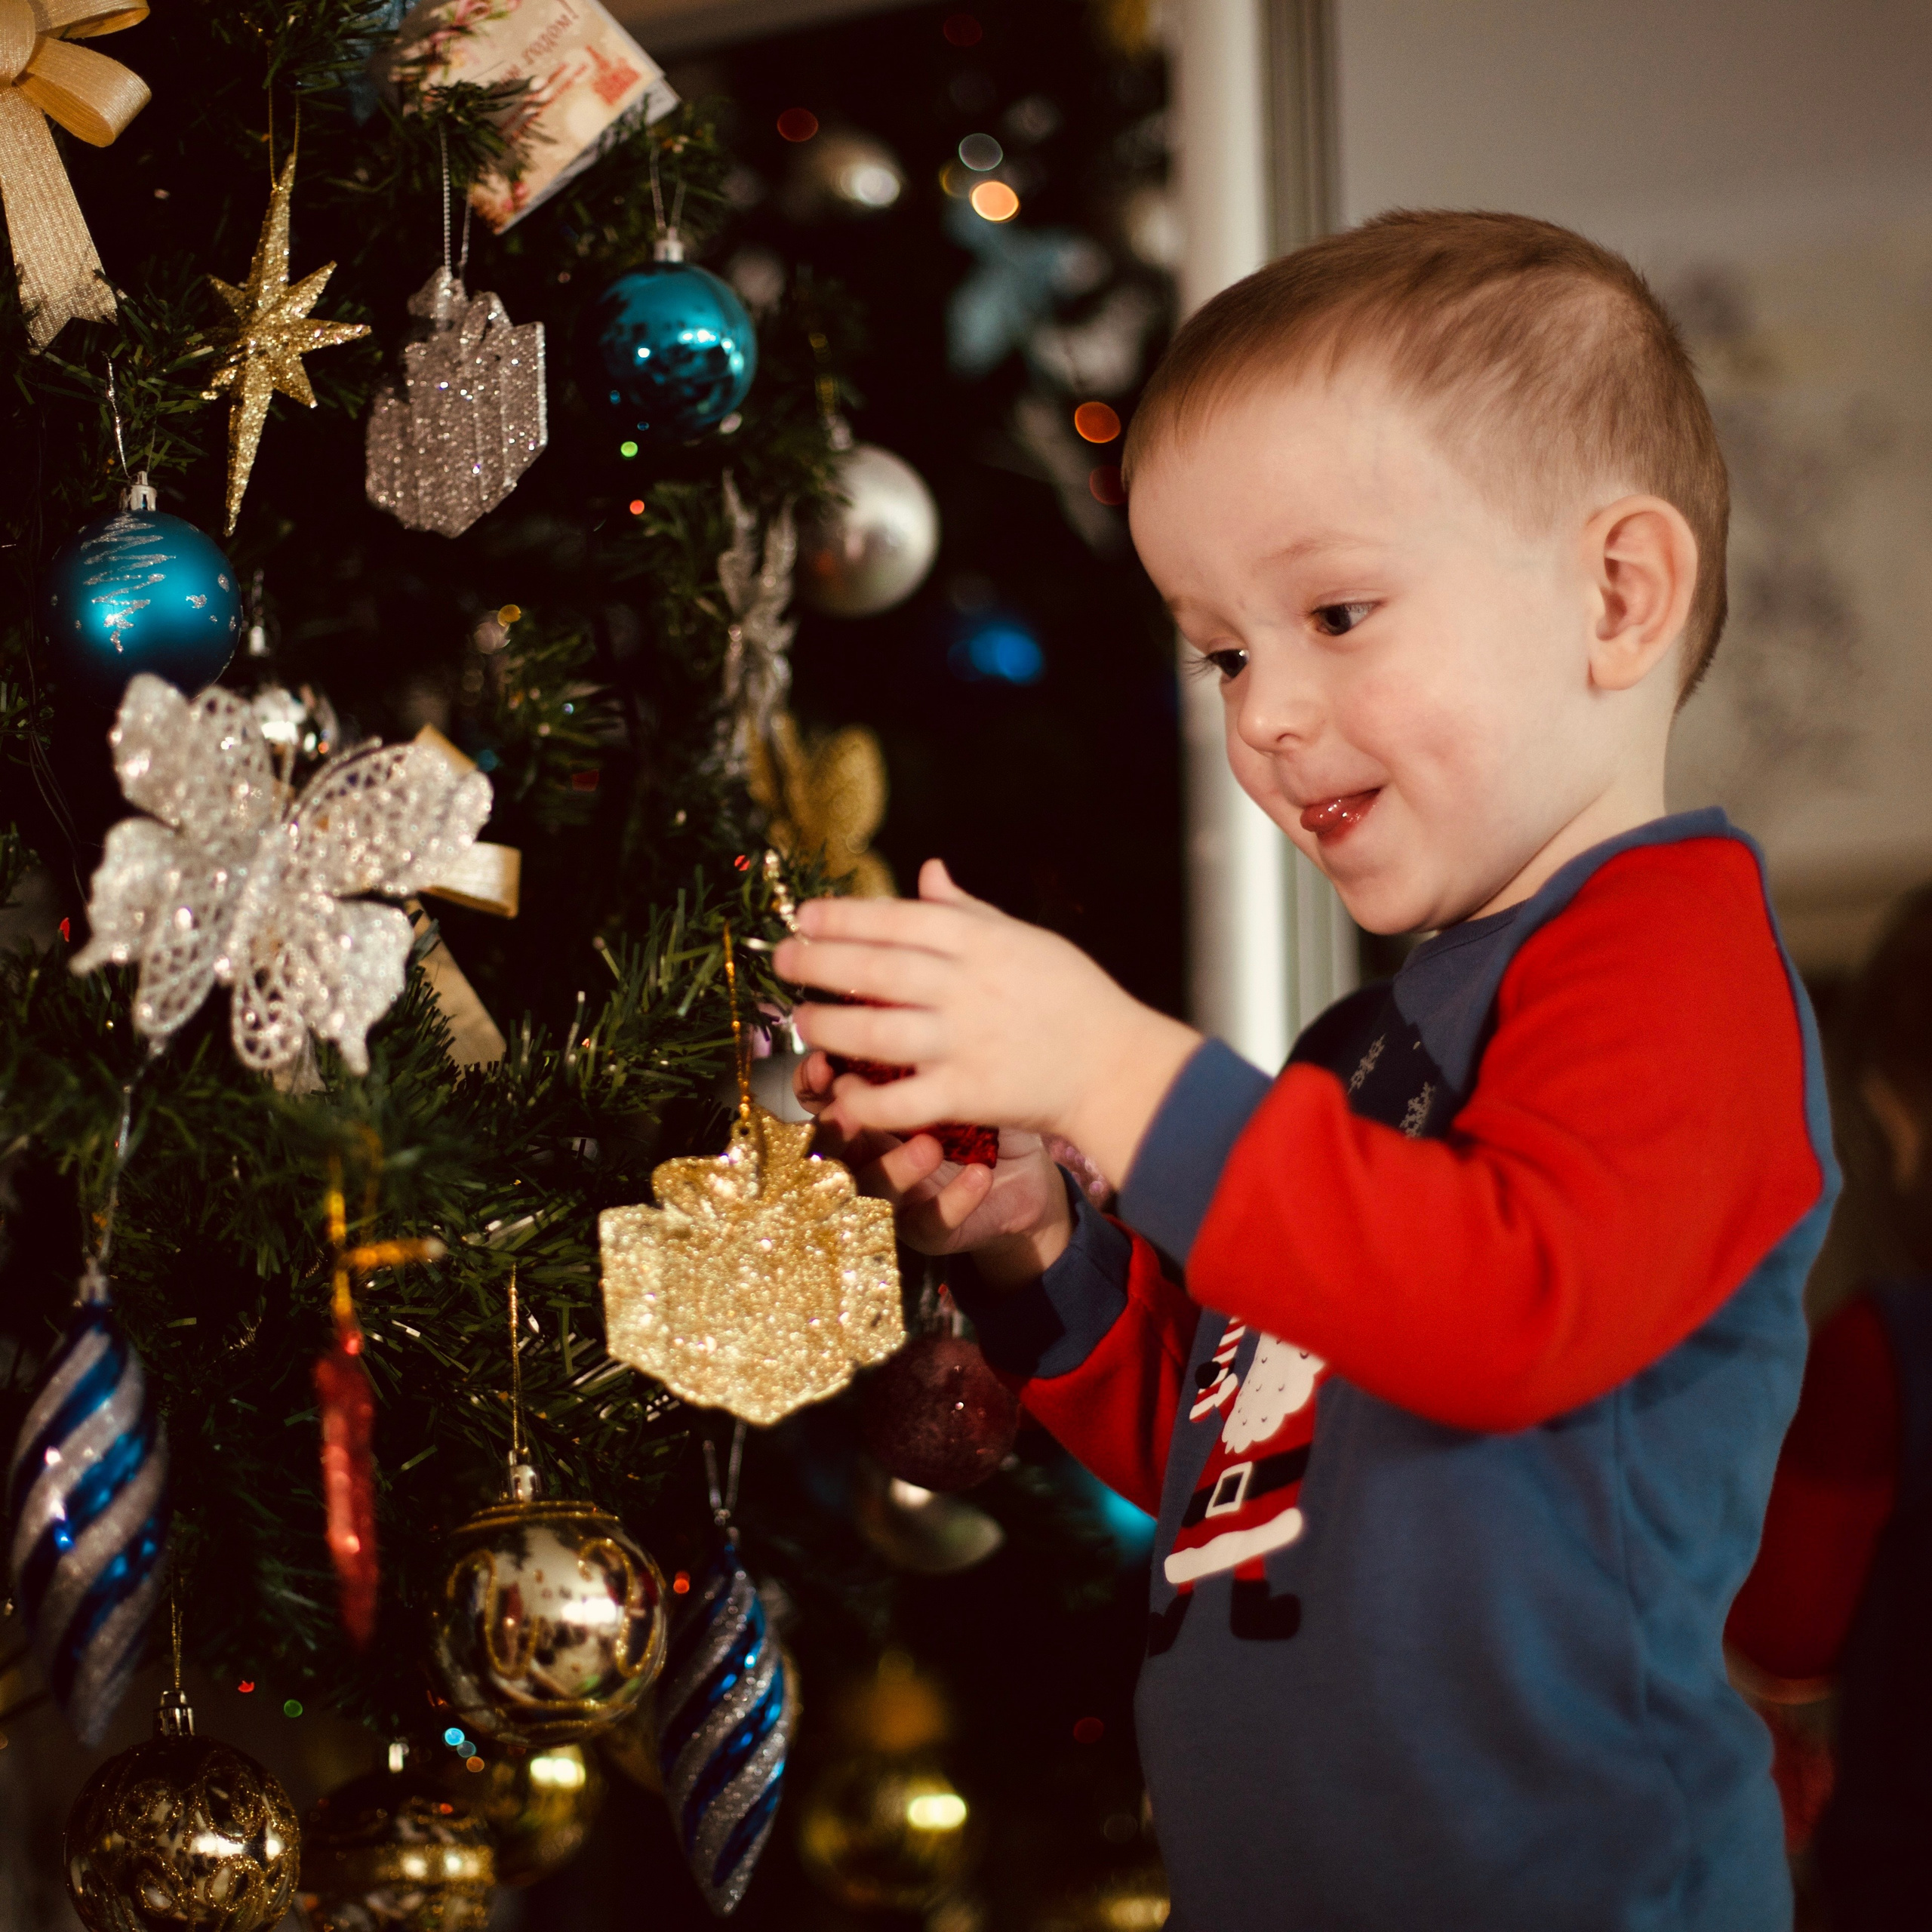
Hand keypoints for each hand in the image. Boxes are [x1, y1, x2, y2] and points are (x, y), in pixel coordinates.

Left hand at [774, 860, 1201, 1186]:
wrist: (1117, 1066)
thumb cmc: (1073, 996)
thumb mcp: (1025, 938)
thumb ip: (968, 909)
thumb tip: (928, 870)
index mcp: (982, 943)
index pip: (899, 921)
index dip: (845, 916)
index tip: (805, 916)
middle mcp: (968, 988)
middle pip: (877, 971)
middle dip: (820, 963)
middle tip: (783, 960)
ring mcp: (965, 1042)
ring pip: (878, 1033)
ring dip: (830, 1027)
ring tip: (802, 1020)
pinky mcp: (968, 1095)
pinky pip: (903, 1099)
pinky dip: (867, 1099)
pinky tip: (841, 1092)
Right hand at [792, 1050, 1071, 1286]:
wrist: (1030, 1175)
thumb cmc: (982, 1109)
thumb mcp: (951, 1071)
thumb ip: (917, 1048)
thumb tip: (894, 996)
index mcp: (867, 1111)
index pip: (821, 1098)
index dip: (814, 1084)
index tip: (825, 1063)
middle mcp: (871, 1157)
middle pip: (832, 1150)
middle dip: (839, 1130)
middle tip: (854, 1110)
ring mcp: (897, 1198)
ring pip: (874, 1190)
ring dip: (896, 1166)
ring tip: (930, 1144)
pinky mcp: (931, 1231)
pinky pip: (930, 1223)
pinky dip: (953, 1198)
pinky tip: (980, 1175)